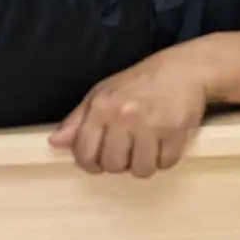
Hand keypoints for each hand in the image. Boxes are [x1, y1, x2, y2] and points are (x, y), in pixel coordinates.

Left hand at [49, 49, 209, 177]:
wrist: (183, 69)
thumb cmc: (139, 82)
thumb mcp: (103, 92)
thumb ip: (78, 119)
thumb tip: (55, 142)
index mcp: (101, 107)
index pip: (85, 154)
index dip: (91, 163)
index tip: (101, 159)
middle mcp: (123, 116)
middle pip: (113, 165)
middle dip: (120, 162)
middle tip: (128, 148)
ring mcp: (151, 125)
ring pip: (140, 169)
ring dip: (144, 163)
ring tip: (147, 146)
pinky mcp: (175, 132)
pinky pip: (165, 164)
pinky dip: (165, 158)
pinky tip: (164, 142)